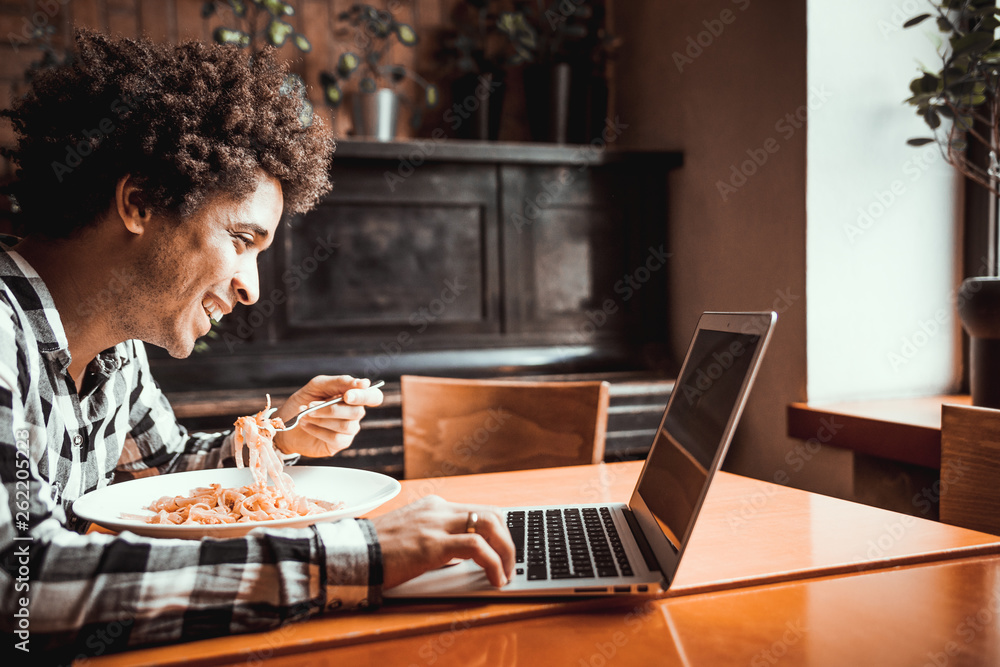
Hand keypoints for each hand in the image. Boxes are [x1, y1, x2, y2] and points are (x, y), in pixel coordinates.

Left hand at [272, 375, 382, 457]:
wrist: (285, 422)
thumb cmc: (304, 401)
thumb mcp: (317, 385)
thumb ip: (339, 382)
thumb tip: (364, 383)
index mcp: (353, 396)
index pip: (373, 396)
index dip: (365, 396)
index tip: (347, 396)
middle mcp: (354, 413)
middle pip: (357, 412)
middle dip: (330, 408)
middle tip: (310, 405)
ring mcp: (349, 429)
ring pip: (345, 425)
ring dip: (321, 418)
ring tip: (304, 414)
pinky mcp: (340, 443)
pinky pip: (336, 438)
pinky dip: (317, 430)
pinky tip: (306, 425)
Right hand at [371, 496, 515, 588]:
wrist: (352, 554)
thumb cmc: (378, 550)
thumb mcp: (412, 536)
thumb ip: (437, 539)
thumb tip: (460, 556)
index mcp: (434, 506)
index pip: (480, 510)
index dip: (500, 531)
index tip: (506, 551)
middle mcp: (438, 510)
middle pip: (491, 514)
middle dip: (508, 542)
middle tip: (510, 565)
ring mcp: (435, 525)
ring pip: (489, 525)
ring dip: (505, 552)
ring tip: (506, 574)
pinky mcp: (432, 544)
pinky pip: (476, 547)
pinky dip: (493, 563)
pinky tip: (495, 579)